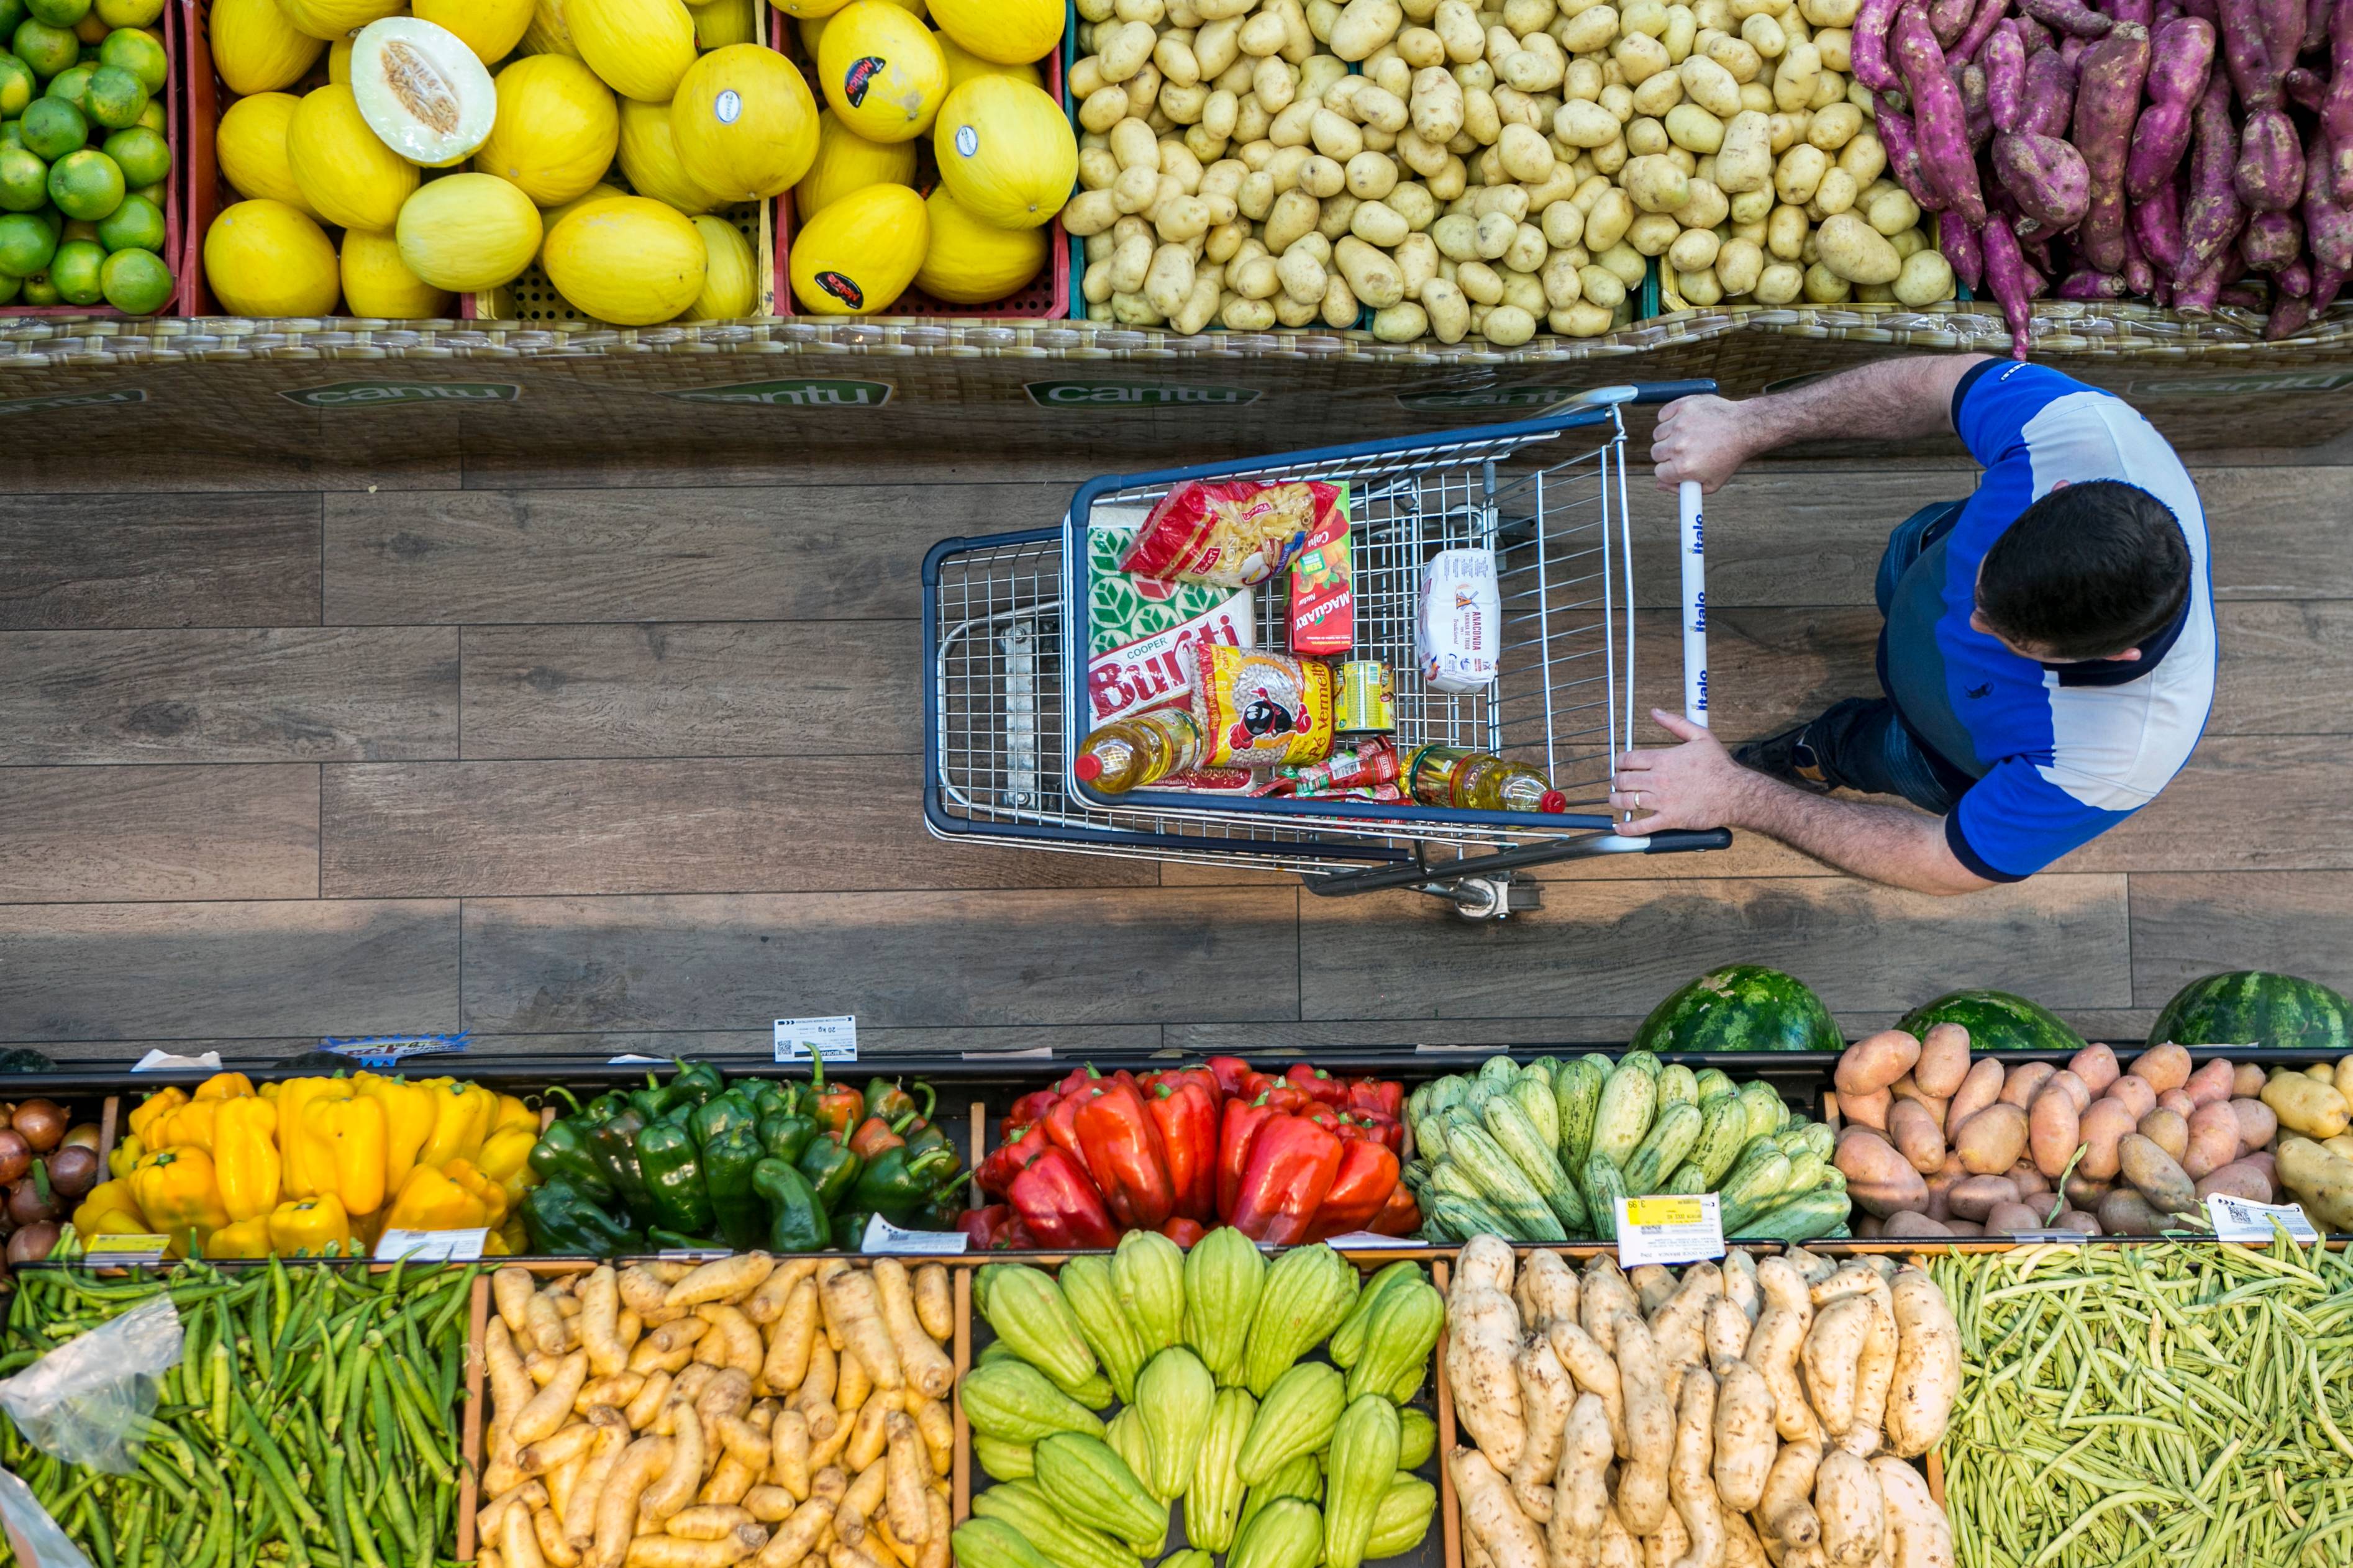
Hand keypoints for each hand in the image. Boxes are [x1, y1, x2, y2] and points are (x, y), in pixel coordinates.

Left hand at [1610, 709, 1756, 833]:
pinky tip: (1620, 827)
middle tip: (1619, 782)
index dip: (1619, 762)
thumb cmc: (1720, 766)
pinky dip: (1627, 828)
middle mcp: (1659, 780)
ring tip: (1616, 799)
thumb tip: (1655, 712)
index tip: (1621, 765)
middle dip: (1617, 780)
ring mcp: (1663, 801)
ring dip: (1616, 800)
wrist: (1736, 793)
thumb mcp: (1700, 736)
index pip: (1627, 759)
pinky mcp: (1669, 819)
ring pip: (1626, 802)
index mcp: (1663, 759)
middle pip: (1623, 780)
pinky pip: (1642, 826)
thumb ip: (1675, 723)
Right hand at [1649, 394, 1756, 493]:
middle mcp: (1679, 446)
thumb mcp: (1711, 483)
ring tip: (1686, 435)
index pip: (1659, 472)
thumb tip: (1659, 485)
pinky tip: (1684, 422)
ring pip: (1658, 434)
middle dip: (1667, 454)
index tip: (1678, 465)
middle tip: (1683, 450)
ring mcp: (1680, 424)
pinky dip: (1669, 417)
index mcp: (1683, 467)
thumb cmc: (1730, 455)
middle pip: (1655, 453)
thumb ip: (1682, 489)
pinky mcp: (1683, 406)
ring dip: (1668, 435)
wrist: (1745, 428)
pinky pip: (1663, 414)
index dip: (1669, 470)